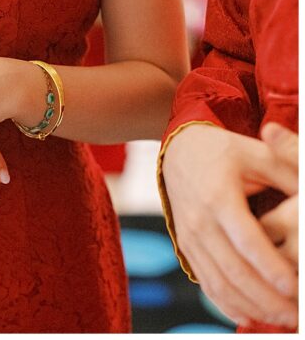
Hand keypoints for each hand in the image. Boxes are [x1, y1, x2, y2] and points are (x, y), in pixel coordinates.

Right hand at [162, 123, 297, 326]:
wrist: (178, 153)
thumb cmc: (223, 152)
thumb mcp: (258, 154)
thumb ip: (289, 175)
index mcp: (218, 197)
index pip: (246, 241)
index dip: (271, 267)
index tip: (295, 287)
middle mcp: (199, 222)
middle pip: (233, 270)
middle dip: (267, 298)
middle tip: (296, 315)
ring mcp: (189, 238)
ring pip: (219, 283)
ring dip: (251, 306)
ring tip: (281, 319)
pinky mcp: (186, 249)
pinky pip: (206, 283)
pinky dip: (227, 304)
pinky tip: (250, 317)